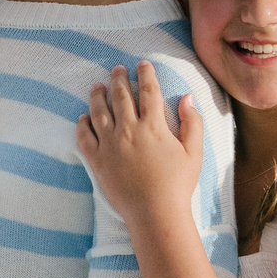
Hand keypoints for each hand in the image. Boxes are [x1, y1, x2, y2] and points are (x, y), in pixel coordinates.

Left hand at [76, 61, 201, 228]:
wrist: (155, 213)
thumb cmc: (178, 184)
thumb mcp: (194, 153)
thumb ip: (192, 123)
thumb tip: (186, 98)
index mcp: (154, 126)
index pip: (148, 91)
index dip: (146, 74)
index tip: (142, 64)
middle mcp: (129, 130)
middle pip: (121, 96)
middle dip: (119, 78)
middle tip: (117, 69)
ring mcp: (110, 145)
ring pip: (99, 112)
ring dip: (98, 96)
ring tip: (97, 86)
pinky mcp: (97, 161)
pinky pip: (85, 138)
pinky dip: (82, 125)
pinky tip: (83, 117)